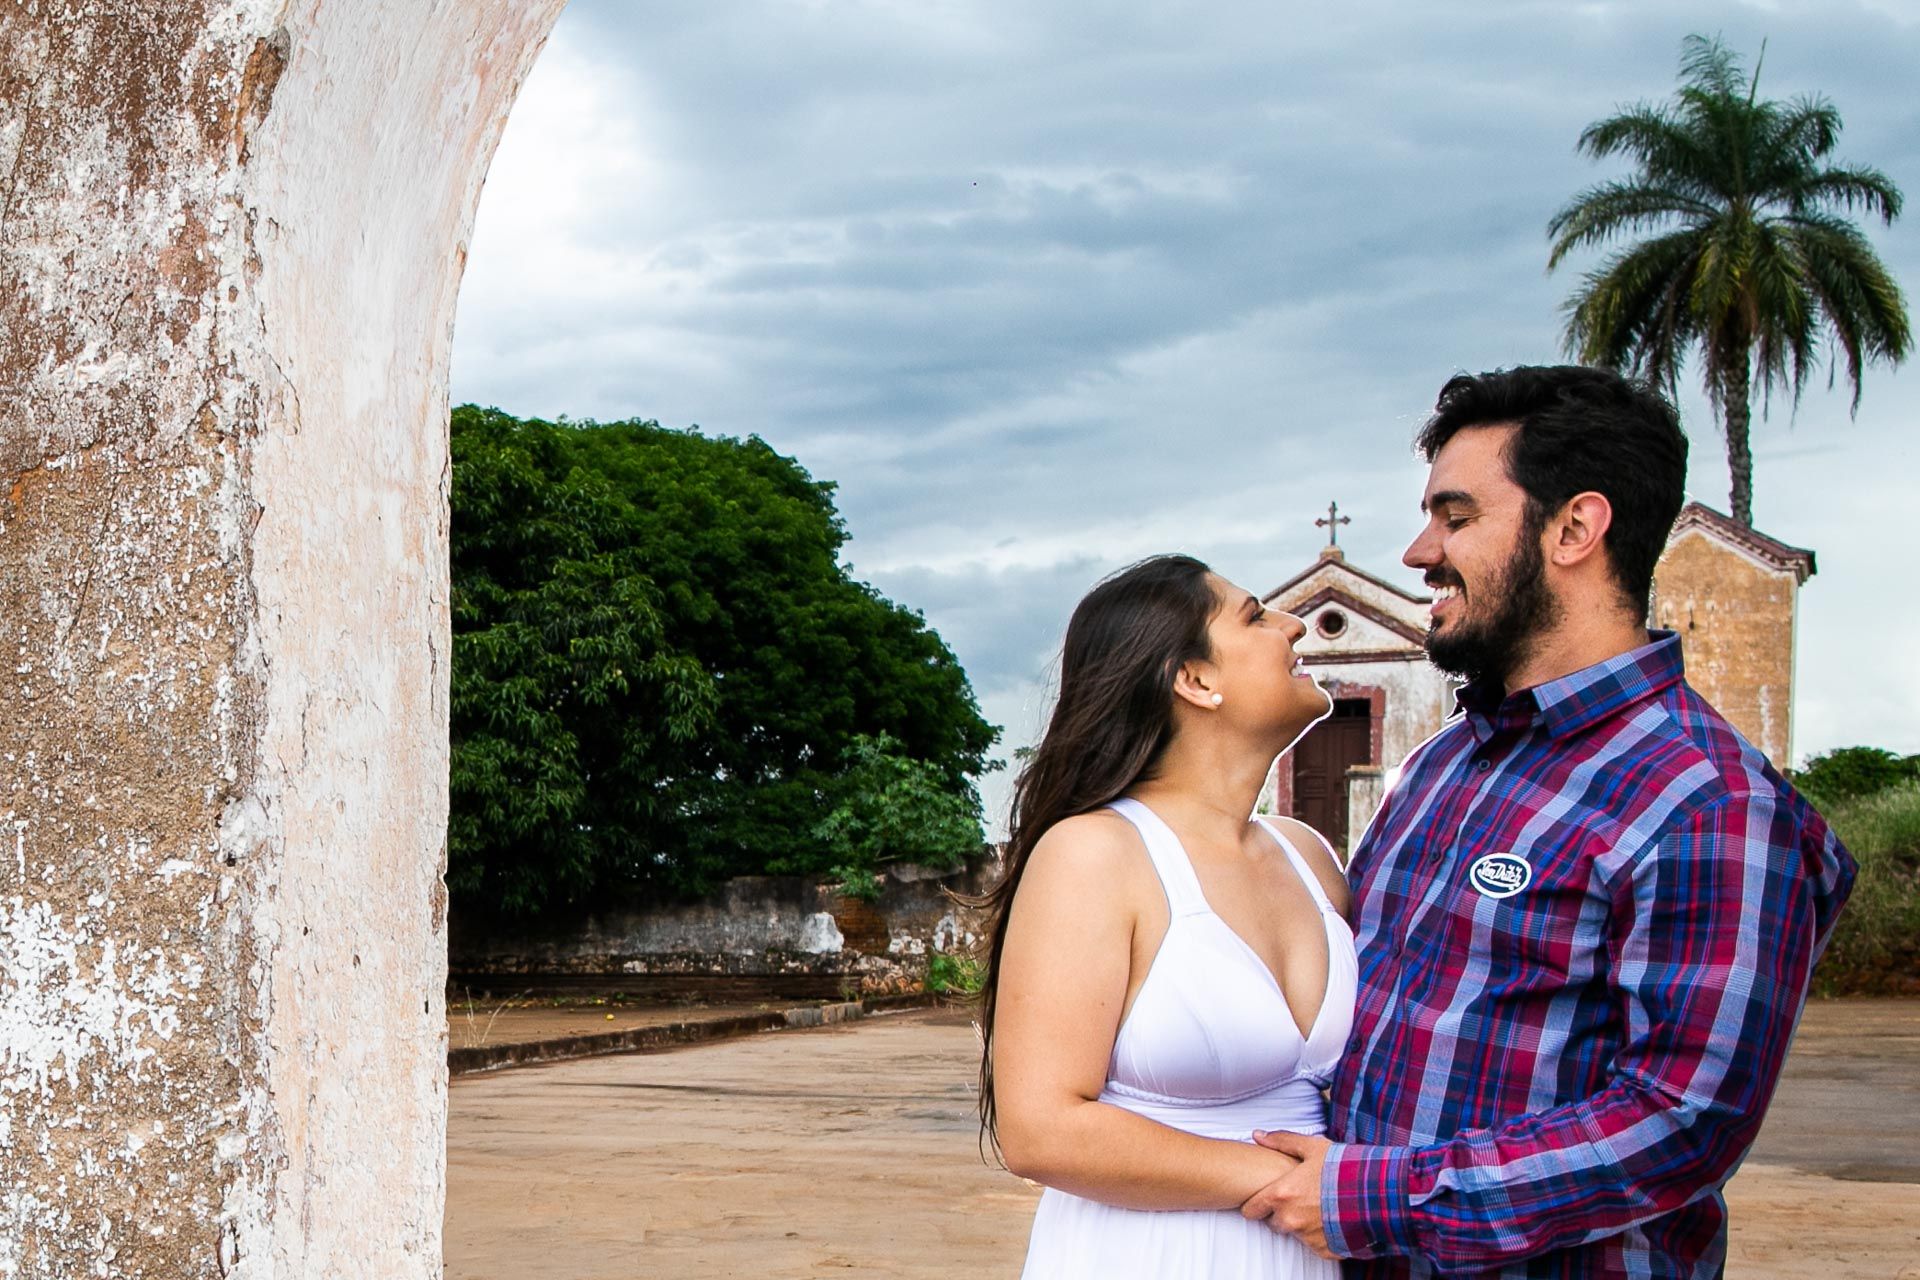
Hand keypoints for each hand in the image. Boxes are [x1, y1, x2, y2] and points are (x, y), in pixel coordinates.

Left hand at [1240, 1131, 1334, 1258]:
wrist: (1378, 1192)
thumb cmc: (1343, 1167)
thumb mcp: (1312, 1147)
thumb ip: (1281, 1141)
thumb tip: (1257, 1134)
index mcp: (1281, 1195)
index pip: (1251, 1210)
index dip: (1256, 1203)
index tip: (1263, 1199)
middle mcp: (1291, 1219)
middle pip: (1273, 1223)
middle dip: (1281, 1213)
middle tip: (1299, 1199)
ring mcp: (1307, 1237)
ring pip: (1295, 1233)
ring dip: (1302, 1223)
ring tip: (1319, 1206)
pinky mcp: (1325, 1249)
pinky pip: (1315, 1243)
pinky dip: (1321, 1234)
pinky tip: (1332, 1218)